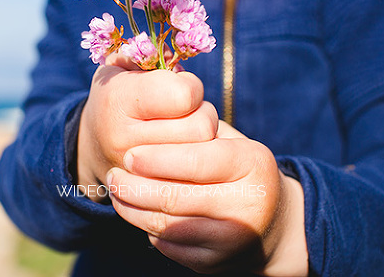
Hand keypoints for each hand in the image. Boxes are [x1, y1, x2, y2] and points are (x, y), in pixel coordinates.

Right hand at [76, 53, 218, 200]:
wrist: (94, 145)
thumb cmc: (119, 95)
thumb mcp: (124, 66)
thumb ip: (150, 54)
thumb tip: (176, 55)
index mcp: (117, 100)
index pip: (183, 95)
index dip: (190, 87)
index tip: (181, 87)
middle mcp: (123, 139)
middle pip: (200, 126)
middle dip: (203, 114)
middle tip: (189, 112)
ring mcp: (135, 173)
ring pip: (203, 153)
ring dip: (203, 139)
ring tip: (186, 130)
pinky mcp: (148, 195)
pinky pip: (195, 179)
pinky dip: (198, 163)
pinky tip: (185, 153)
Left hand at [106, 122, 307, 275]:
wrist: (272, 220)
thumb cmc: (237, 167)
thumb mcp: (228, 140)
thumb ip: (195, 130)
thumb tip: (145, 120)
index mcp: (253, 163)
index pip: (197, 161)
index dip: (157, 159)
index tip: (128, 154)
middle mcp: (249, 204)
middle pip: (176, 197)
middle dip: (134, 187)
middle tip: (111, 176)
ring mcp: (233, 238)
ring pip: (167, 226)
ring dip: (132, 209)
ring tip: (116, 192)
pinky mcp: (216, 262)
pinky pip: (169, 246)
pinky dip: (148, 229)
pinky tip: (138, 212)